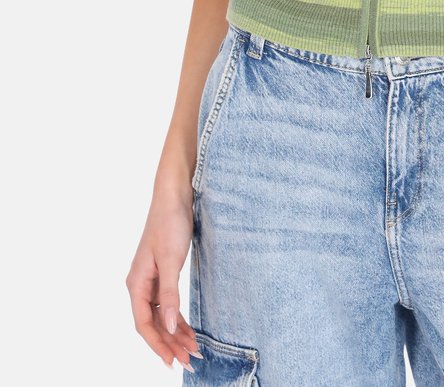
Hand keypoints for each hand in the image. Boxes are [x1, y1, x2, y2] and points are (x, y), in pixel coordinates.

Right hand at [125, 185, 200, 371]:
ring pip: (162, 315)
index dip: (158, 345)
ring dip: (176, 332)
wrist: (174, 195)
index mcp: (137, 283)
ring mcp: (152, 279)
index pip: (144, 324)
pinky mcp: (163, 273)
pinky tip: (188, 329)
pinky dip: (178, 317)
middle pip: (153, 323)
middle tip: (190, 360)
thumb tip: (170, 325)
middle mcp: (141, 284)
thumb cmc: (169, 223)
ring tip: (193, 349)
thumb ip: (170, 294)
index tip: (173, 361)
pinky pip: (168, 303)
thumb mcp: (171, 260)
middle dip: (170, 343)